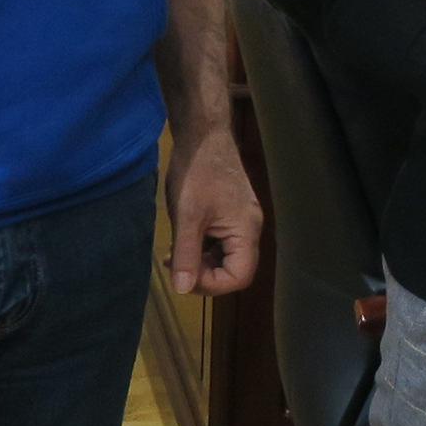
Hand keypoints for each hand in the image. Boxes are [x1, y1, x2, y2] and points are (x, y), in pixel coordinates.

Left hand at [168, 123, 262, 294]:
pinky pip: (222, 243)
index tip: (183, 276)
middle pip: (234, 270)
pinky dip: (203, 248)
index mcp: (246, 231)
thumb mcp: (187, 217)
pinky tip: (183, 241)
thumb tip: (182, 290)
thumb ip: (187, 255)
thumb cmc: (196, 173)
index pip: (239, 276)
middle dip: (204, 274)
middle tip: (175, 265)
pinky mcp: (231, 214)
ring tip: (175, 254)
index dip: (212, 285)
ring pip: (226, 257)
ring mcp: (241, 221)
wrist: (203, 135)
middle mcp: (250, 229)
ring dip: (201, 262)